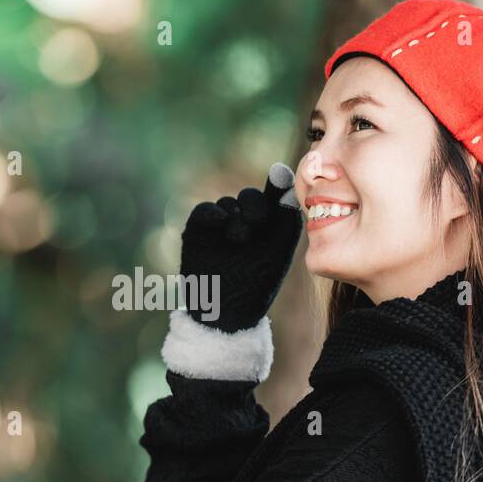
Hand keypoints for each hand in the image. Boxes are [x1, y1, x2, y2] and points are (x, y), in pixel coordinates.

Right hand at [178, 162, 302, 332]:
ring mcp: (221, 226)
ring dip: (235, 217)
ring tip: (238, 240)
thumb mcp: (279, 245)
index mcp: (271, 226)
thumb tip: (282, 168)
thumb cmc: (258, 284)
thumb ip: (284, 209)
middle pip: (250, 196)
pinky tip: (221, 223)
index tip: (278, 182)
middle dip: (253, 205)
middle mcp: (246, 222)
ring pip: (228, 203)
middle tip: (255, 223)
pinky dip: (213, 213)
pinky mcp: (198, 230)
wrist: (226, 313)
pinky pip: (205, 210)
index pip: (274, 194)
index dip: (276, 186)